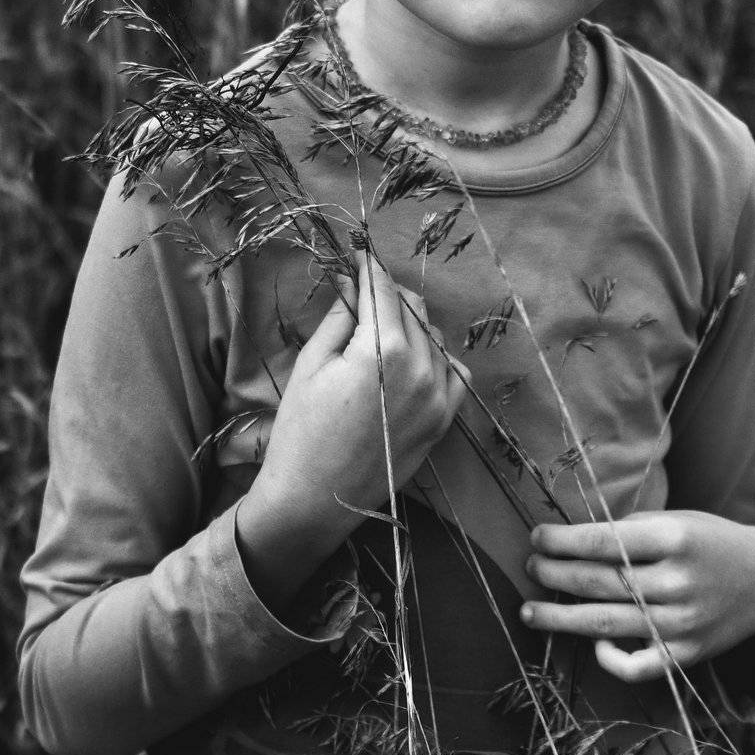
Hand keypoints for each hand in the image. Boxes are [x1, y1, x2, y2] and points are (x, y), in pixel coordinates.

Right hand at [237, 253, 468, 614]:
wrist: (315, 499)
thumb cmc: (302, 431)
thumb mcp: (311, 365)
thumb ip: (340, 318)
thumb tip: (353, 283)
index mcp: (382, 349)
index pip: (382, 289)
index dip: (368, 267)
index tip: (359, 255)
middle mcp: (420, 367)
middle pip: (411, 307)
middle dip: (388, 293)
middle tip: (365, 291)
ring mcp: (438, 395)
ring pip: (433, 335)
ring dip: (411, 323)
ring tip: (382, 327)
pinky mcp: (445, 419)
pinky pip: (453, 371)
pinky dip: (436, 357)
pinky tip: (412, 359)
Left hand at [521, 510, 754, 682]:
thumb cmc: (706, 541)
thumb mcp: (675, 520)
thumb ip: (630, 531)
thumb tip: (572, 541)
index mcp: (674, 539)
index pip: (604, 542)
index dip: (563, 541)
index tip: (536, 537)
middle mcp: (677, 582)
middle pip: (599, 582)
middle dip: (555, 575)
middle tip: (529, 567)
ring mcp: (682, 623)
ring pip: (607, 624)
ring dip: (561, 619)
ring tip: (528, 611)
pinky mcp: (686, 655)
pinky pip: (639, 667)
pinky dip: (610, 659)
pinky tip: (592, 643)